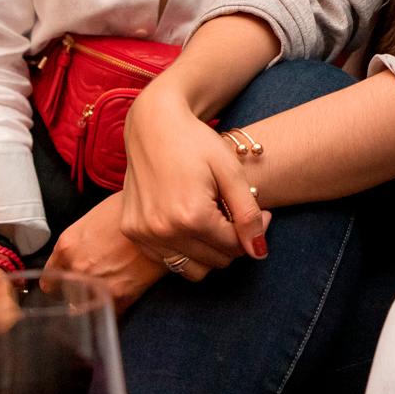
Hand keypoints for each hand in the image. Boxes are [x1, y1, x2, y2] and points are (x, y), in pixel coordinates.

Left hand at [44, 193, 185, 299]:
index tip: (66, 284)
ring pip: (85, 309)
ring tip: (107, 292)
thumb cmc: (130, 209)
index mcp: (67, 246)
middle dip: (76, 292)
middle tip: (92, 284)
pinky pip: (111, 313)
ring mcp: (97, 285)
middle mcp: (77, 268)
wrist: (161, 216)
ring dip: (94, 303)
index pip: (49, 280)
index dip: (58, 282)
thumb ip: (78, 243)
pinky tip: (124, 297)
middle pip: (66, 296)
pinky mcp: (121, 296)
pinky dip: (116, 309)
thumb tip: (78, 256)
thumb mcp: (94, 218)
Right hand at [121, 86, 268, 269]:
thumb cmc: (196, 143)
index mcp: (191, 216)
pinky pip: (167, 259)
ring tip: (214, 219)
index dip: (254, 232)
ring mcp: (144, 233)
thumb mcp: (230, 172)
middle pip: (215, 261)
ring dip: (209, 251)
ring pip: (192, 268)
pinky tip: (190, 221)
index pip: (234, 247)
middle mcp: (163, 230)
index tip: (261, 212)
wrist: (154, 125)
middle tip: (236, 213)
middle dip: (233, 241)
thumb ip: (248, 214)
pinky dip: (184, 248)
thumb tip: (258, 251)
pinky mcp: (132, 232)